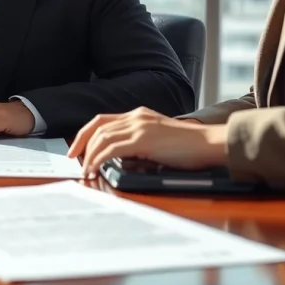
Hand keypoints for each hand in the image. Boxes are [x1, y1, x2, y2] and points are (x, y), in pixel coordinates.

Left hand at [67, 107, 227, 176]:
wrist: (210, 144)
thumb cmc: (189, 147)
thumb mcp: (159, 140)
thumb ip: (139, 143)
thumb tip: (120, 159)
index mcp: (139, 115)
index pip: (103, 120)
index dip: (86, 133)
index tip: (77, 149)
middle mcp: (136, 116)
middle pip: (97, 127)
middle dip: (81, 144)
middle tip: (74, 160)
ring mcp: (140, 126)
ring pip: (101, 137)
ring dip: (89, 155)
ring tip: (84, 170)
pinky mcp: (144, 139)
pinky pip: (111, 148)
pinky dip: (99, 159)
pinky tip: (95, 169)